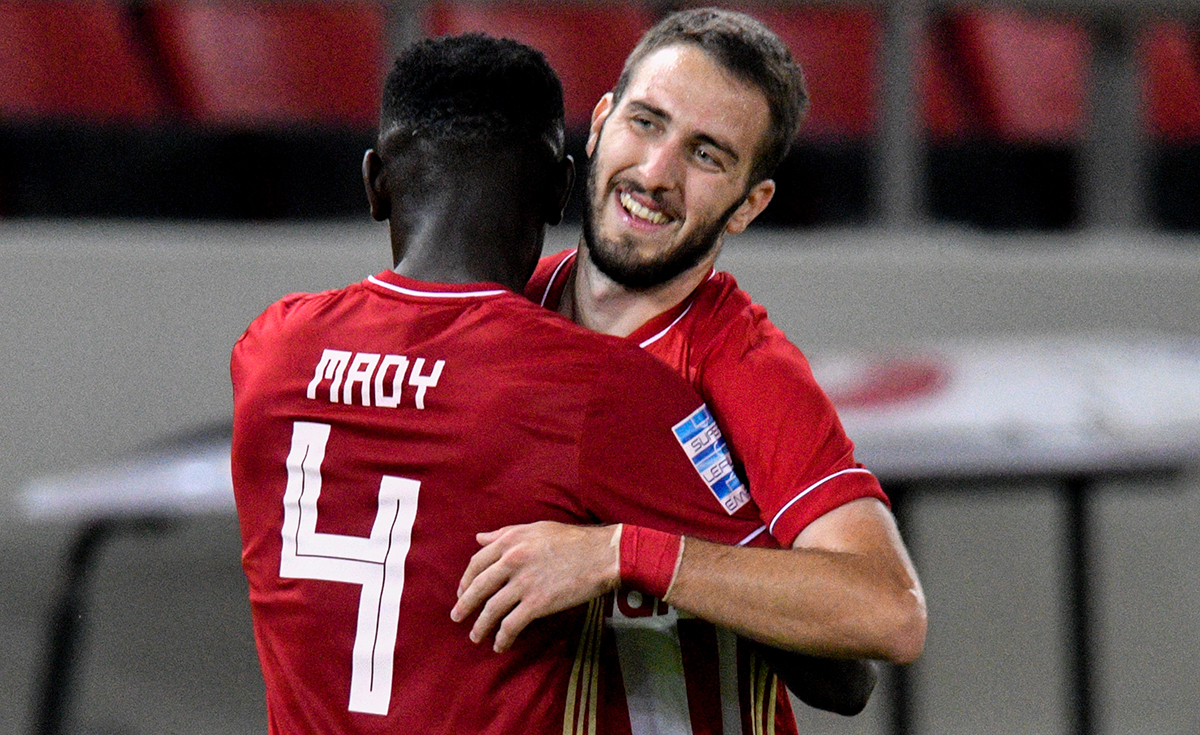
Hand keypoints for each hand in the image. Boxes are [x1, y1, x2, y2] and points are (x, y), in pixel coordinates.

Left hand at [451, 522, 620, 651]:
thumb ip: (505, 533)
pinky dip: (502, 637)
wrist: (602, 555)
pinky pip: (511, 624)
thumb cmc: (572, 540)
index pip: (477, 563)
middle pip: (478, 587)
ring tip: (475, 637)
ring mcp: (524, 583)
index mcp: (510, 541)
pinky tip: (500, 645)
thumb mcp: (536, 529)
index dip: (466, 580)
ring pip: (491, 609)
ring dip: (480, 626)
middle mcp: (512, 560)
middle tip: (457, 618)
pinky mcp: (537, 603)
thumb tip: (479, 538)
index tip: (462, 592)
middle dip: (464, 605)